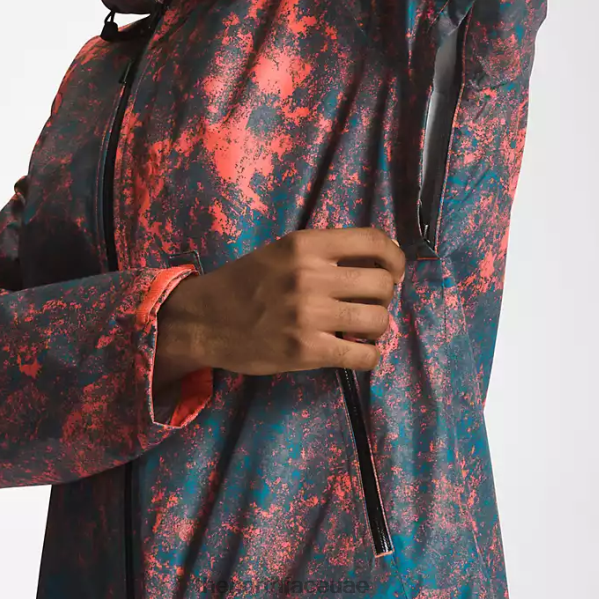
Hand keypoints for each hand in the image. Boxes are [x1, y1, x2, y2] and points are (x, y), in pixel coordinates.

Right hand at [154, 227, 405, 389]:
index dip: (395, 257)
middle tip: (370, 304)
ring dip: (377, 327)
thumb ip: (322, 252)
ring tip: (362, 329)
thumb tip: (374, 262)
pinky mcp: (307, 350)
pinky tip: (358, 353)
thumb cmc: (244, 283)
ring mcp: (309, 314)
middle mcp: (310, 276)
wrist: (203, 321)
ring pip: (379, 320)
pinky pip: (364, 355)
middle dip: (385, 296)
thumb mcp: (281, 251)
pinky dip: (370, 357)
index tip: (394, 271)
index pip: (373, 241)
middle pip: (382, 283)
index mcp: (305, 245)